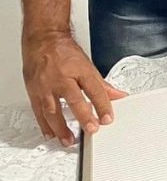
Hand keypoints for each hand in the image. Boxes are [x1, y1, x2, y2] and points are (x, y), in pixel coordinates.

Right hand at [22, 32, 126, 146]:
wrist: (43, 40)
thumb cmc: (64, 51)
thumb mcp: (88, 66)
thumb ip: (102, 85)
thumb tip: (118, 96)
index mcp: (79, 70)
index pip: (95, 89)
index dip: (103, 105)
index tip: (108, 118)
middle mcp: (62, 78)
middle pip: (74, 100)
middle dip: (84, 117)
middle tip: (92, 129)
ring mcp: (46, 86)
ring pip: (53, 110)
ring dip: (61, 128)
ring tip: (69, 140)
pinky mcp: (34, 91)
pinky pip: (39, 112)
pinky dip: (45, 125)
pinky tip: (51, 133)